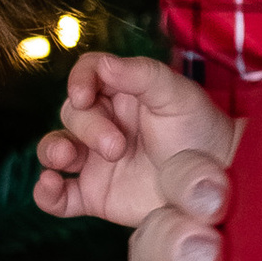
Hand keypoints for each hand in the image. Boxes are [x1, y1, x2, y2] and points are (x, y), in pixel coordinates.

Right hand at [35, 52, 231, 233]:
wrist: (216, 181)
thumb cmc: (199, 130)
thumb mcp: (177, 94)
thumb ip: (142, 74)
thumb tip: (102, 64)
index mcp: (121, 93)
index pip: (86, 76)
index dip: (79, 81)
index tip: (84, 95)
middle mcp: (102, 123)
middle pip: (72, 114)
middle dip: (88, 127)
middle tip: (117, 146)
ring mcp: (94, 160)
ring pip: (54, 150)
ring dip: (52, 150)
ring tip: (66, 157)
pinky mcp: (93, 195)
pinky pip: (58, 196)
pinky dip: (45, 193)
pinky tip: (51, 186)